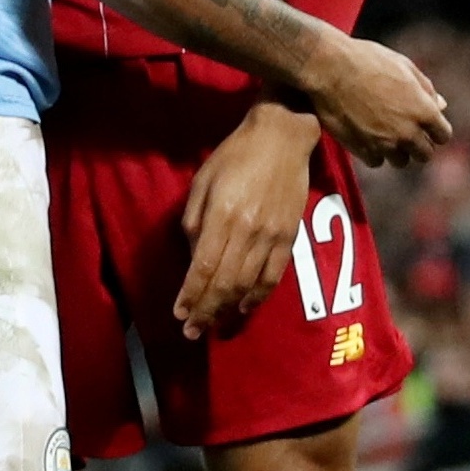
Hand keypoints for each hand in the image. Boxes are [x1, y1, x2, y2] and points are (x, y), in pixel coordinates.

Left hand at [177, 103, 318, 340]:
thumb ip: (194, 222)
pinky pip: (273, 275)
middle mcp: (248, 230)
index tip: (179, 314)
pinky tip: (244, 307)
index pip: (203, 266)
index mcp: (222, 216)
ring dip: (229, 309)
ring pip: (249, 284)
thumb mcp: (201, 183)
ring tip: (213, 325)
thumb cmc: (233, 157)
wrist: (281, 138)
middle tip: (192, 331)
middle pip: (225, 282)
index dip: (191, 294)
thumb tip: (193, 258)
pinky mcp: (290, 236)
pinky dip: (258, 296)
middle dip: (206, 310)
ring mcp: (272, 235)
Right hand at [303, 37, 451, 167]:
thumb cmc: (367, 60)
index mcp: (424, 111)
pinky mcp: (361, 149)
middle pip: (424, 154)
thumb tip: (440, 105)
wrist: (328, 68)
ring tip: (383, 134)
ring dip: (395, 151)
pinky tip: (366, 137)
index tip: (424, 125)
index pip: (442, 135)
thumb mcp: (404, 67)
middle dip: (417, 144)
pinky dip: (373, 153)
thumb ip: (426, 90)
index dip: (434, 130)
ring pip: (400, 161)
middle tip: (404, 132)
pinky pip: (376, 162)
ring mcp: (384, 143)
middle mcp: (408, 132)